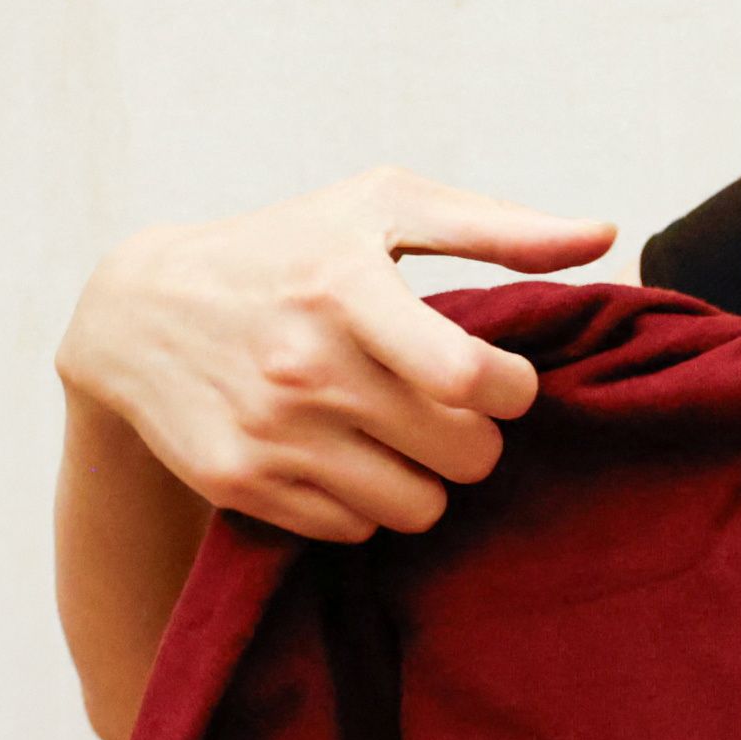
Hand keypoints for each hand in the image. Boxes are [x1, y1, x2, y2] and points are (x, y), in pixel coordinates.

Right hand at [56, 168, 613, 542]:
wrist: (135, 314)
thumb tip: (605, 234)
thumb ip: (498, 228)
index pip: (475, 380)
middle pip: (466, 456)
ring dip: (425, 477)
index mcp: (345, 288)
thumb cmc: (285, 249)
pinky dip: (364, 502)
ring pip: (419, 508)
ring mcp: (268, 432)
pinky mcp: (238, 483)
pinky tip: (341, 452)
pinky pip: (356, 530)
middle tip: (445, 407)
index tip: (500, 378)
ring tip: (396, 431)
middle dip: (475, 436)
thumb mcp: (379, 209)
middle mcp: (303, 366)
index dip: (513, 390)